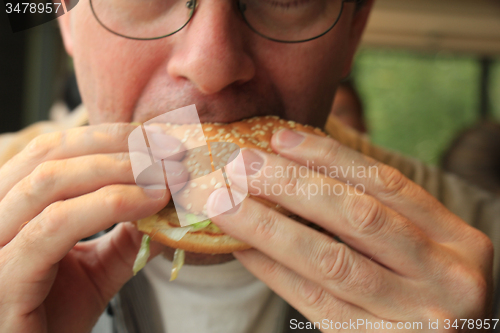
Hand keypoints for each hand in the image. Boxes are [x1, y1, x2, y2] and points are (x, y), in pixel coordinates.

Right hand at [0, 124, 184, 332]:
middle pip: (50, 154)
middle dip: (119, 146)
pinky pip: (53, 227)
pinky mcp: (2, 280)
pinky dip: (108, 206)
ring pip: (49, 182)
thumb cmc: (55, 319)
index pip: (54, 150)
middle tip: (172, 151)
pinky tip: (150, 203)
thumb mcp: (96, 269)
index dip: (110, 136)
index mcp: (11, 207)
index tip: (161, 139)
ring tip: (168, 176)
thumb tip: (162, 199)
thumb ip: (123, 235)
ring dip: (119, 170)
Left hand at [208, 129, 493, 331]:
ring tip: (227, 204)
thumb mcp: (420, 253)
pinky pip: (313, 301)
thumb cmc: (422, 295)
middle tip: (242, 165)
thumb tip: (296, 171)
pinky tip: (242, 250)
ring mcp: (418, 317)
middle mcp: (447, 276)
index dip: (329, 156)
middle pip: (357, 215)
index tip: (280, 137)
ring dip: (269, 226)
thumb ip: (378, 218)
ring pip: (330, 260)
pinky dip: (272, 271)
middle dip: (292, 184)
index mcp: (458, 241)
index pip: (387, 184)